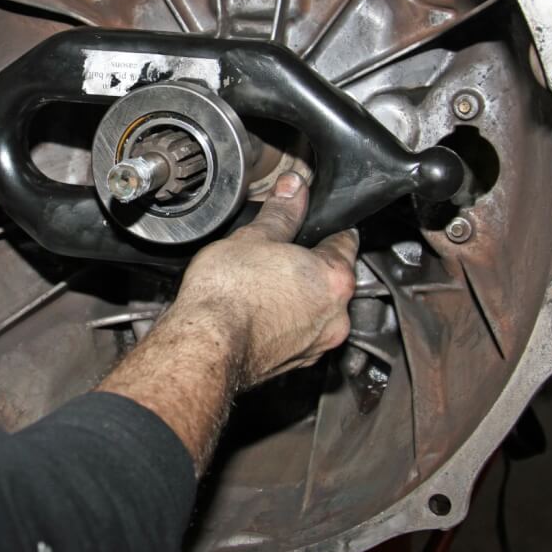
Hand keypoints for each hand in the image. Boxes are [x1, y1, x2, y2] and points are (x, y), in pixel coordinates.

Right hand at [174, 171, 358, 387]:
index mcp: (334, 279)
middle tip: (281, 253)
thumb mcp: (254, 237)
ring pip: (316, 311)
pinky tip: (258, 313)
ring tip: (264, 285)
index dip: (328, 229)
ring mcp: (317, 345)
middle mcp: (335, 316)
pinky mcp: (295, 364)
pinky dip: (286, 323)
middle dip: (311, 266)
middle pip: (332, 280)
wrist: (206, 346)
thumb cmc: (228, 295)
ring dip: (299, 297)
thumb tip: (293, 187)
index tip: (317, 225)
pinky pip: (299, 335)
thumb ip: (281, 212)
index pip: (345, 242)